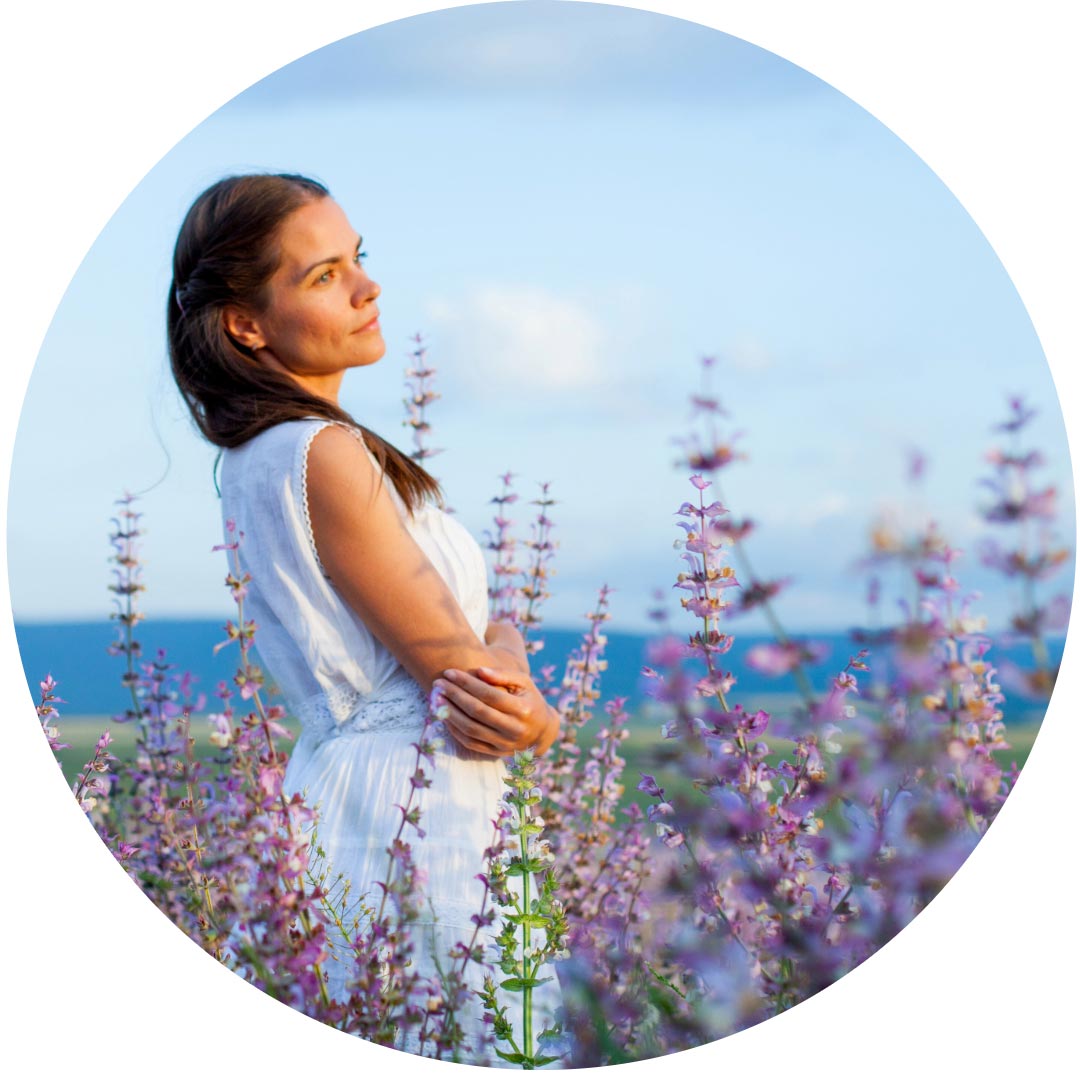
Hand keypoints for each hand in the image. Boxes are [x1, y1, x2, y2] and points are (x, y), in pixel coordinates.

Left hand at [432, 666, 559, 757]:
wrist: (542, 731)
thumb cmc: (529, 699)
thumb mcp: (524, 683)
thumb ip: (503, 674)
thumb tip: (479, 670)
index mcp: (523, 709)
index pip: (489, 694)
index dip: (467, 683)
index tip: (449, 672)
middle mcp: (514, 729)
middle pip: (477, 711)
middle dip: (454, 696)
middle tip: (438, 684)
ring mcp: (505, 743)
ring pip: (471, 729)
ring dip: (450, 713)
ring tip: (436, 699)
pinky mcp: (496, 753)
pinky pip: (470, 743)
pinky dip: (454, 730)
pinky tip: (444, 716)